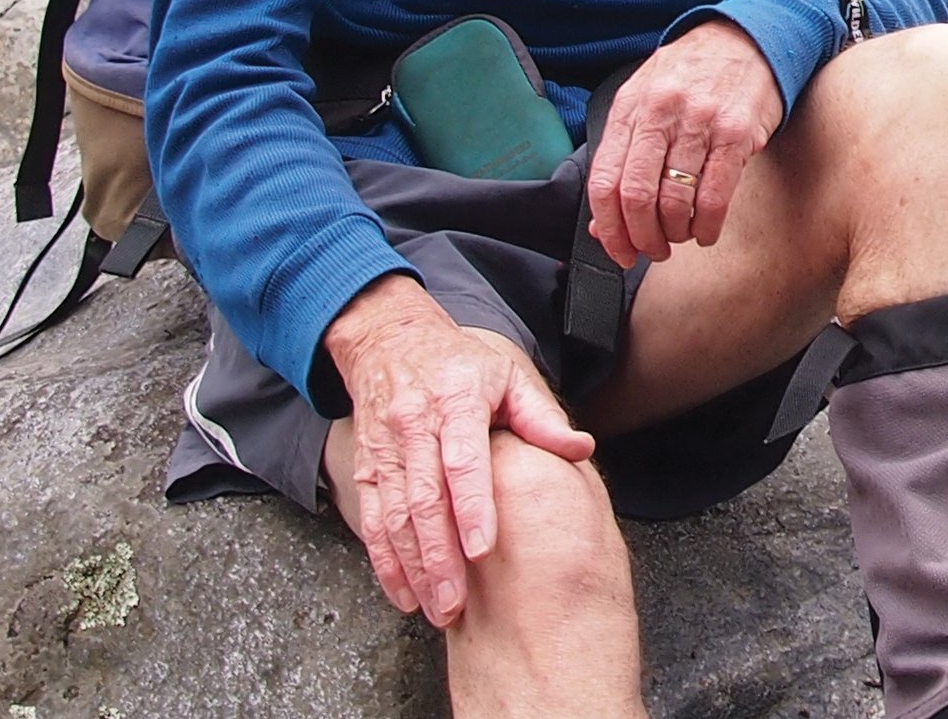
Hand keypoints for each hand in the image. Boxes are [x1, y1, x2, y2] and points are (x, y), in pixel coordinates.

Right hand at [323, 274, 597, 625]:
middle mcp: (415, 425)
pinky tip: (402, 593)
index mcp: (456, 400)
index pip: (462, 459)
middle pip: (424, 499)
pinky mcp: (366, 466)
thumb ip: (542, 417)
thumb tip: (581, 449)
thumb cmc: (459, 363)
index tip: (482, 549)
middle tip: (455, 603)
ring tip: (434, 607)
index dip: (471, 506)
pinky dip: (385, 561)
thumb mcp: (508, 375)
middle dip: (438, 556)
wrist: (388, 339)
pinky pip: (372, 519)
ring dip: (412, 567)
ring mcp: (385, 448)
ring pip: (394, 515)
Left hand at [586, 18, 783, 265]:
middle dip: (643, 238)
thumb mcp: (645, 101)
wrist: (745, 38)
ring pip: (676, 200)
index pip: (605, 181)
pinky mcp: (737, 133)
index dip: (610, 228)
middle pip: (637, 196)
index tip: (619, 250)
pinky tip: (705, 230)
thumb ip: (623, 157)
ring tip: (680, 236)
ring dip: (676, 233)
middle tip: (652, 250)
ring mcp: (700, 122)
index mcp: (630, 108)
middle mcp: (661, 113)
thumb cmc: (690, 74)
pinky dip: (707, 226)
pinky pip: (715, 196)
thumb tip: (604, 223)